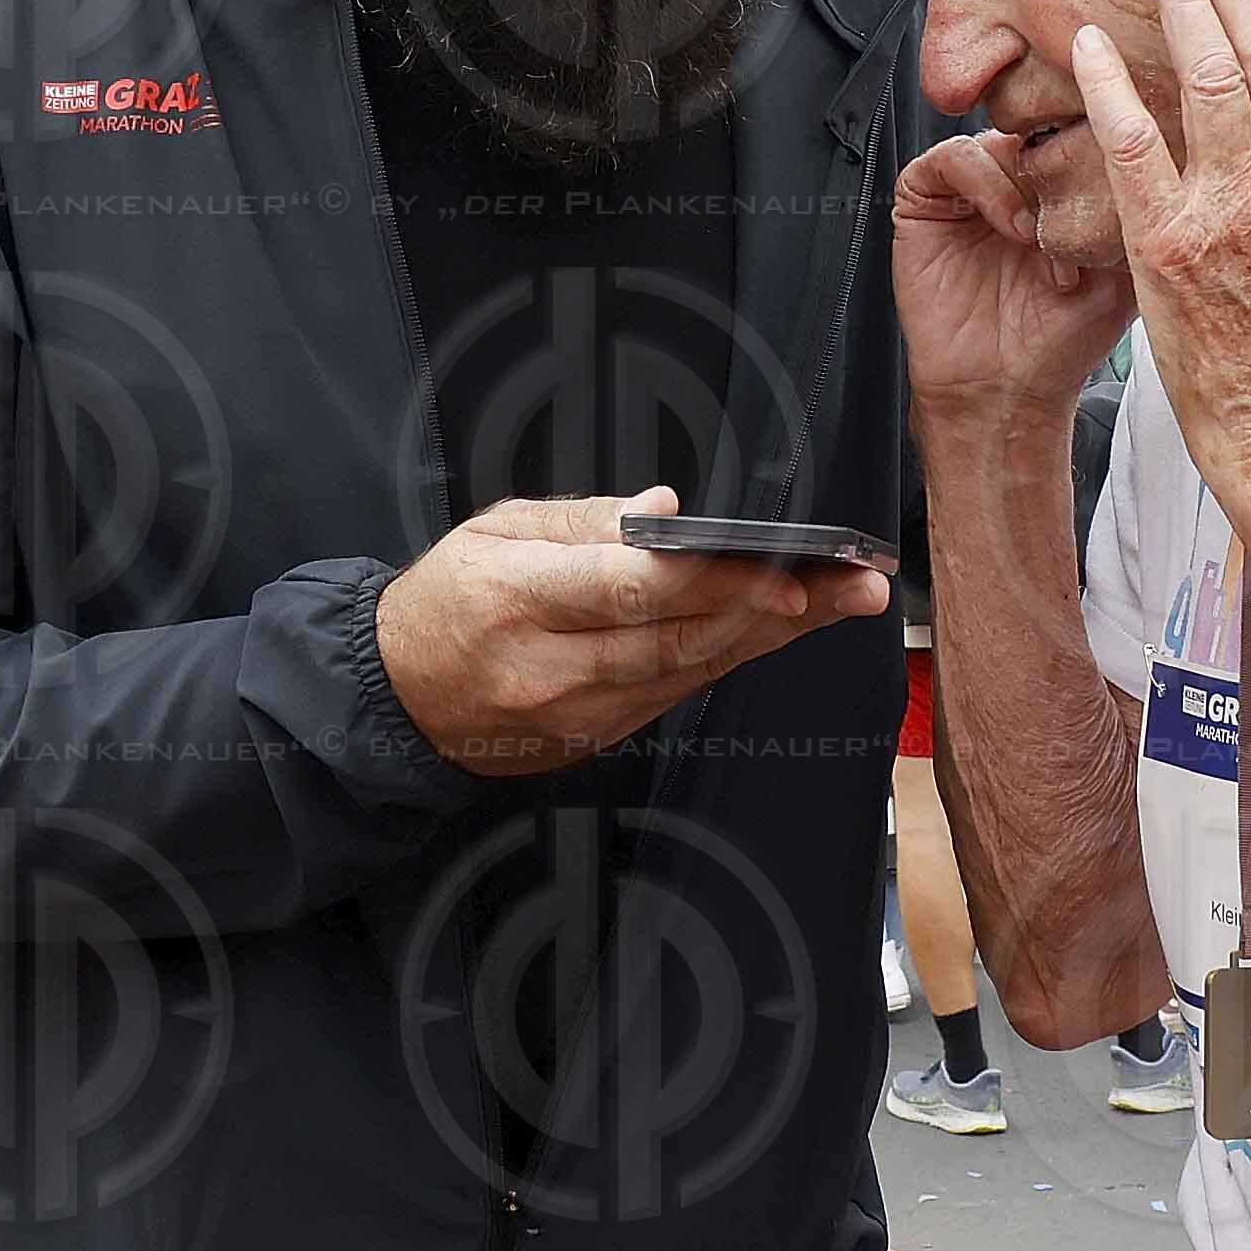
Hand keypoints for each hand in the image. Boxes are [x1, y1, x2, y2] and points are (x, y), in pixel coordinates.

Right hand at [376, 487, 889, 777]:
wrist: (399, 697)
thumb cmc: (448, 599)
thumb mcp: (494, 531)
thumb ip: (582, 519)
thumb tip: (665, 511)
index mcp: (514, 599)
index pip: (627, 589)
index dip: (711, 583)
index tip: (781, 569)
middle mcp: (548, 667)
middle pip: (678, 638)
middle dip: (773, 609)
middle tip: (851, 586)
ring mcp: (576, 715)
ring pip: (689, 671)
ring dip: (770, 636)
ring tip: (839, 601)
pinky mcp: (597, 739)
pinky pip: (675, 693)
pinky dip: (730, 658)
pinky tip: (778, 630)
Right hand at [895, 129, 1136, 416]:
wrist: (1004, 390)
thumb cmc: (1065, 337)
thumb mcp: (1133, 265)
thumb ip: (1152, 207)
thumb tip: (1184, 153)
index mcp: (1067, 179)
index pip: (1086, 116)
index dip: (1108, 122)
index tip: (1131, 139)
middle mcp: (1021, 173)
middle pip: (1043, 116)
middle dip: (1068, 152)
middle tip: (1087, 191)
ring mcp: (975, 181)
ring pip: (1003, 133)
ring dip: (1029, 183)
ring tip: (1045, 239)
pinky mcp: (927, 194)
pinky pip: (955, 157)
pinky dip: (988, 186)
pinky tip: (1014, 229)